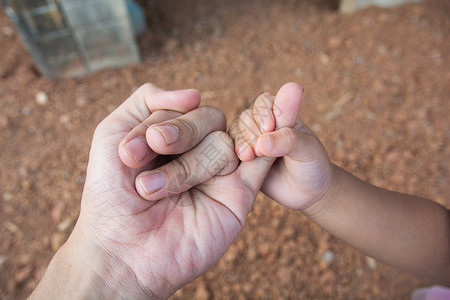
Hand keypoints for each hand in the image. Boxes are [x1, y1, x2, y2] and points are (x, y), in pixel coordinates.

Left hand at [31, 83, 273, 298]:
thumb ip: (146, 101)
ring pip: (223, 144)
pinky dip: (265, 145)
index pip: (185, 107)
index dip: (162, 121)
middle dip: (178, 133)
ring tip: (151, 191)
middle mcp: (198, 152)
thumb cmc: (110, 196)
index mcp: (173, 136)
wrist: (121, 251)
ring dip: (185, 167)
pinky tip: (259, 139)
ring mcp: (220, 174)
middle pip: (209, 118)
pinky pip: (262, 161)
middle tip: (150, 151)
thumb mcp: (112, 134)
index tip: (128, 153)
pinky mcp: (238, 196)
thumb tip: (194, 94)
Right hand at [231, 82, 334, 210]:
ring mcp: (250, 141)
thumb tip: (262, 141)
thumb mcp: (307, 150)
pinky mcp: (242, 159)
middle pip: (246, 117)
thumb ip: (288, 140)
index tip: (269, 128)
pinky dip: (231, 155)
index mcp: (281, 114)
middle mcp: (262, 124)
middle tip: (258, 150)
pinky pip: (228, 152)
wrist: (307, 193)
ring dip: (240, 143)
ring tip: (247, 157)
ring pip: (234, 134)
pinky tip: (239, 164)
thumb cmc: (312, 166)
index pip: (264, 102)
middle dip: (250, 131)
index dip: (263, 112)